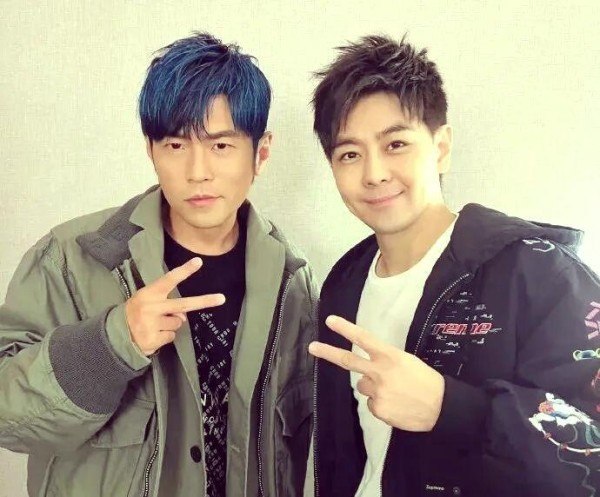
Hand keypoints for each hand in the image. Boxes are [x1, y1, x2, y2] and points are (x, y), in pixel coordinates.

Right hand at [125, 257, 224, 355]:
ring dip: (171, 325)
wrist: (117, 334)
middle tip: (222, 298)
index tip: (199, 261)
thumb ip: (166, 302)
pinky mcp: (153, 339)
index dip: (184, 271)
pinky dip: (166, 336)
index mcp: (149, 293)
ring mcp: (151, 324)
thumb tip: (183, 314)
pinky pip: (172, 336)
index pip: (169, 279)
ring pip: (178, 322)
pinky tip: (154, 334)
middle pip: (184, 304)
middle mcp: (151, 307)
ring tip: (155, 324)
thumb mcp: (147, 300)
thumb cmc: (138, 312)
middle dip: (204, 301)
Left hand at [308, 315, 444, 431]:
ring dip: (373, 388)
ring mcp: (377, 391)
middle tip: (312, 347)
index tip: (330, 321)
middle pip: (348, 360)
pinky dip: (381, 405)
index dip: (345, 329)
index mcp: (389, 356)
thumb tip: (367, 371)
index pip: (363, 338)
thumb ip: (385, 362)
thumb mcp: (407, 361)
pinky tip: (396, 405)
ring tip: (395, 392)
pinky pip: (372, 405)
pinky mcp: (378, 409)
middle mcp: (380, 372)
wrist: (442, 407)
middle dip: (328, 352)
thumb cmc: (426, 381)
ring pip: (363, 386)